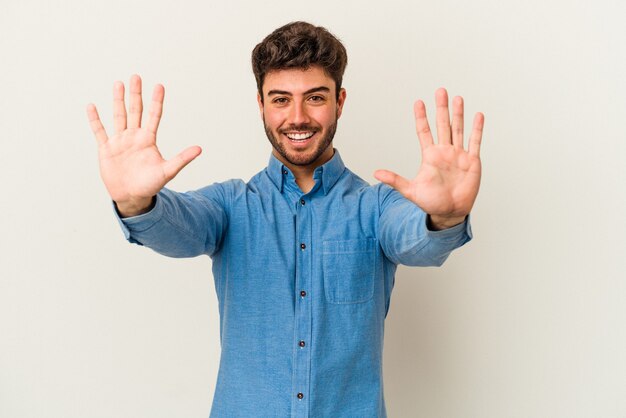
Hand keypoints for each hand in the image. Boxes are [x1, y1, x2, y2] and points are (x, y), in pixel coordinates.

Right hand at [86, 75, 201, 216]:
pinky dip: (95, 119)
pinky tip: (92, 106)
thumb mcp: (168, 171)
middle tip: (136, 77)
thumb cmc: (150, 185)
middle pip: (135, 111)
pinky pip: (100, 131)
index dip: (156, 101)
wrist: (132, 197)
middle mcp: (134, 137)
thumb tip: (200, 149)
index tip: (159, 86)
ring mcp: (120, 141)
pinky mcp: (106, 149)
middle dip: (136, 94)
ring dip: (118, 100)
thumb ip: (182, 159)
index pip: (154, 116)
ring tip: (118, 83)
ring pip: (118, 116)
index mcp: (148, 140)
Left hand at [374, 88, 483, 229]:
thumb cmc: (431, 202)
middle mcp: (444, 152)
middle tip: (440, 91)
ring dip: (458, 114)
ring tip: (457, 98)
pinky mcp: (472, 161)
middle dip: (441, 108)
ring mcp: (458, 155)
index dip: (421, 117)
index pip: (424, 131)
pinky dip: (476, 129)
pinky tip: (478, 115)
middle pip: (443, 125)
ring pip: (458, 129)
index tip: (418, 102)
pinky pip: (475, 142)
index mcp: (430, 156)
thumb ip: (395, 180)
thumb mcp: (410, 191)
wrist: (450, 213)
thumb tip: (376, 173)